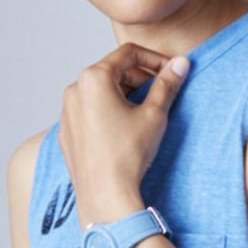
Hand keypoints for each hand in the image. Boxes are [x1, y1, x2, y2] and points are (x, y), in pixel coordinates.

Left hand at [58, 43, 189, 227]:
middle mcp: (75, 90)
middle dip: (140, 77)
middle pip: (113, 70)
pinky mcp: (67, 131)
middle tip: (161, 92)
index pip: (129, 53)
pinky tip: (125, 129)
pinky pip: (89, 110)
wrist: (104, 194)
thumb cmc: (127, 154)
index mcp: (94, 78)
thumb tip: (181, 63)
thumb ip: (167, 83)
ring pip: (101, 90)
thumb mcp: (154, 114)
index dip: (155, 59)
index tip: (171, 71)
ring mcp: (67, 111)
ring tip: (145, 112)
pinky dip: (109, 110)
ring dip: (125, 93)